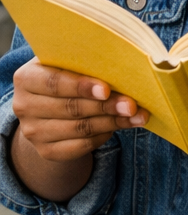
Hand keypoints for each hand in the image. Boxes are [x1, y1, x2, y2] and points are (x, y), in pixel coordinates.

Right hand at [11, 60, 145, 161]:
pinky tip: (120, 126)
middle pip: (70, 108)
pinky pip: (80, 146)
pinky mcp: (46, 151)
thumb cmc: (69, 75)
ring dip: (112, 122)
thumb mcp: (71, 63)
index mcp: (26, 77)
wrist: (51, 104)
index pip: (54, 83)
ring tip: (136, 116)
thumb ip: (88, 63)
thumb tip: (126, 68)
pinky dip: (103, 136)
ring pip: (79, 129)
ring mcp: (32, 131)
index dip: (81, 87)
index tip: (107, 90)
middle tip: (131, 105)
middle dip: (105, 107)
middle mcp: (23, 105)